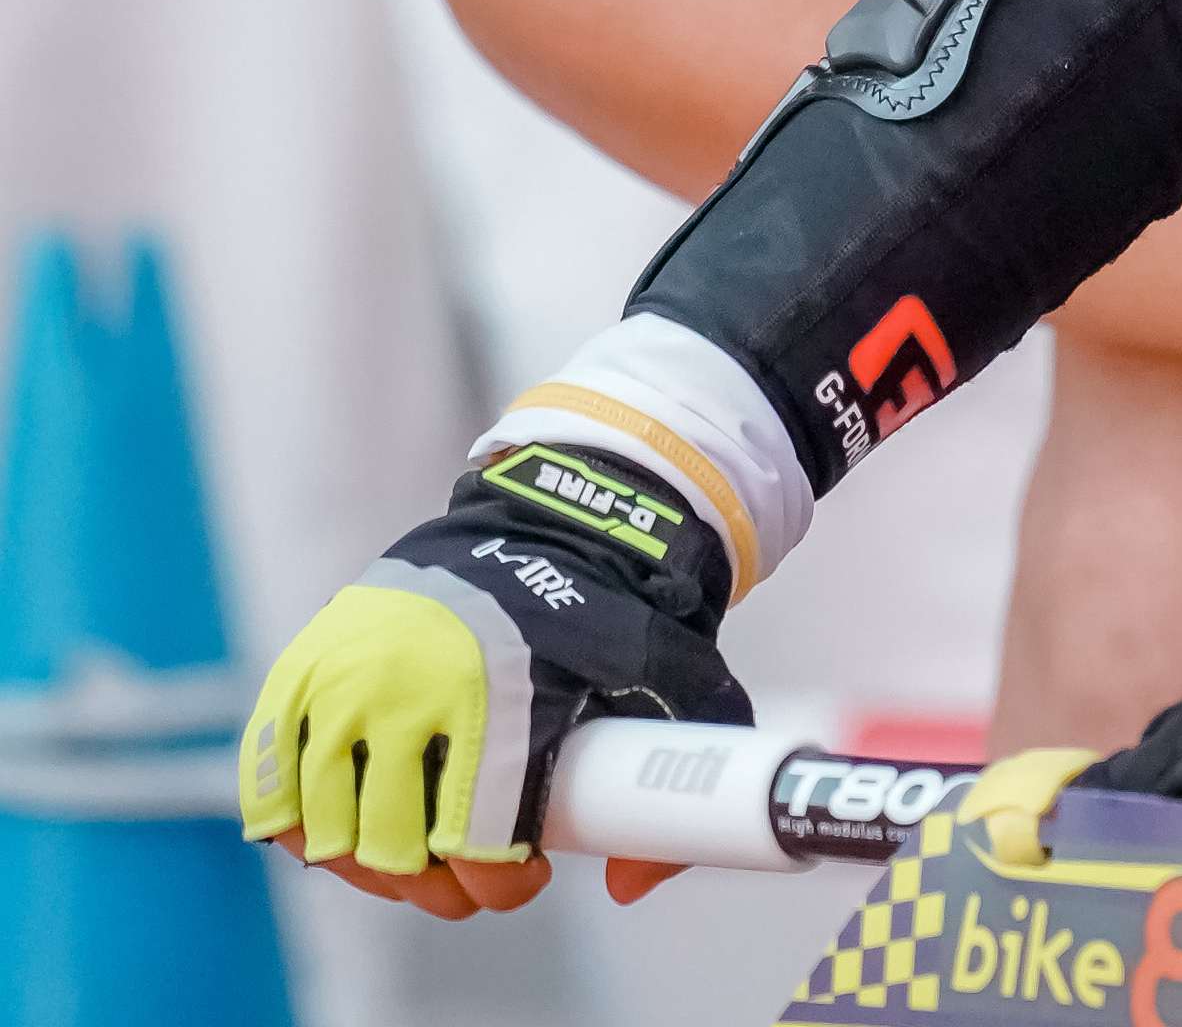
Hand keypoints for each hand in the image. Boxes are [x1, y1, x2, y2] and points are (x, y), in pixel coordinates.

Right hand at [241, 438, 748, 909]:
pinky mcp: (304, 667)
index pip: (474, 843)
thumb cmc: (595, 608)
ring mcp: (345, 677)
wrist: (530, 521)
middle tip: (469, 872)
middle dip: (436, 885)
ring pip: (328, 830)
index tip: (527, 875)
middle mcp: (409, 687)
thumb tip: (631, 883)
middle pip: (394, 851)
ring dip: (369, 863)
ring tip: (415, 847)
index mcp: (495, 694)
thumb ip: (686, 754)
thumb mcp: (667, 666)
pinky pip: (271, 781)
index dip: (500, 885)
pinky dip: (298, 819)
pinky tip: (349, 821)